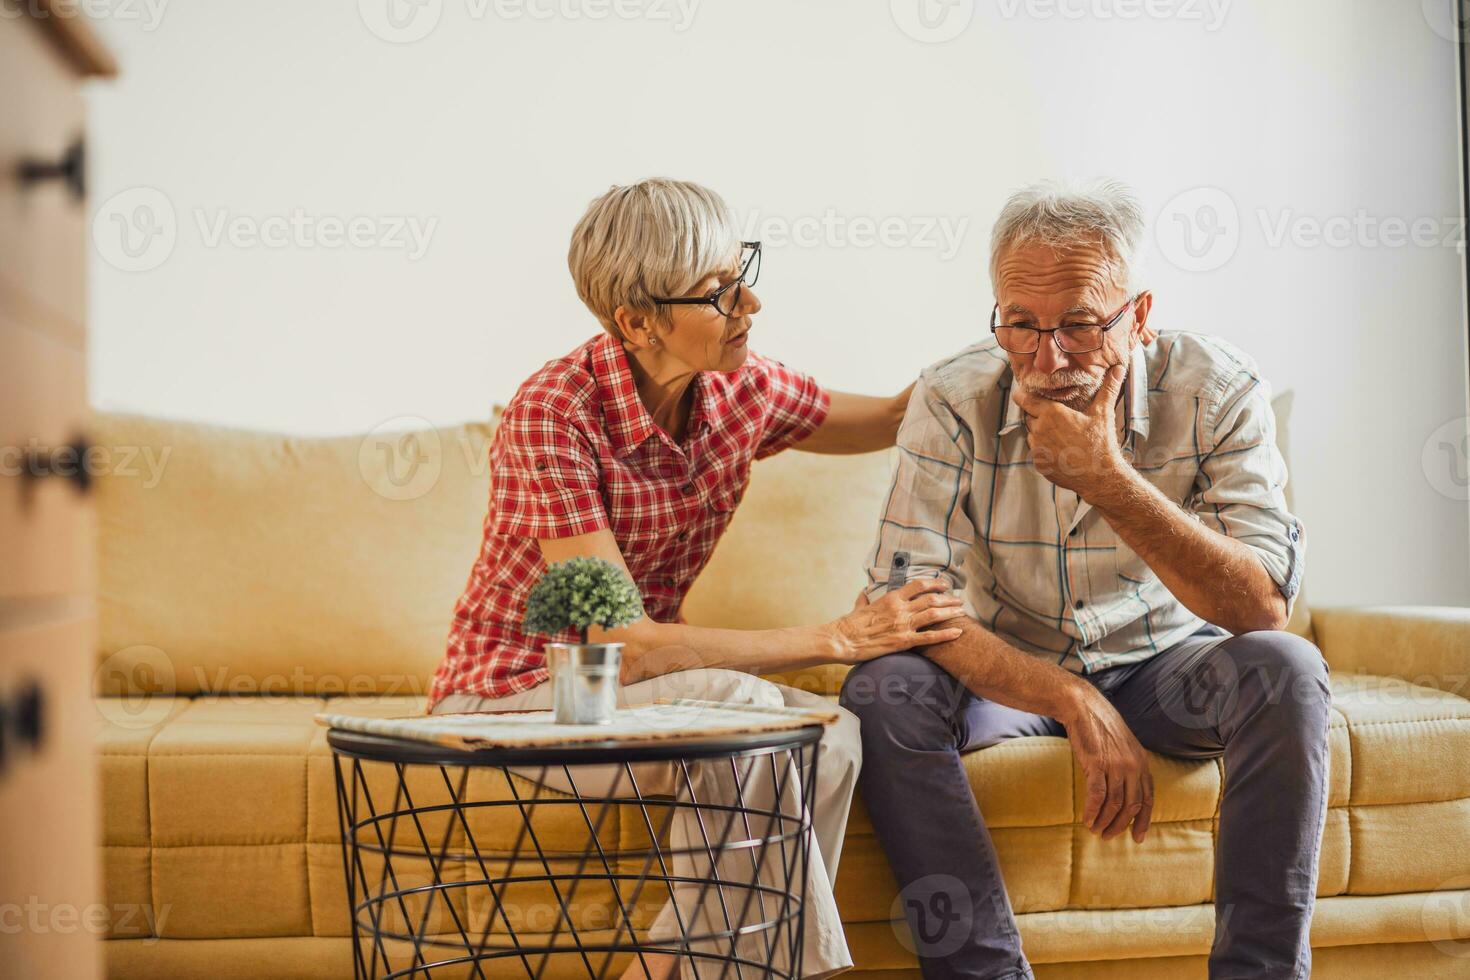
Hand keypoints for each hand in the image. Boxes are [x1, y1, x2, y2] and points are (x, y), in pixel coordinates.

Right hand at [829, 578, 966, 663]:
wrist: (842, 639)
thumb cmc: (849, 624)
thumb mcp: (858, 607)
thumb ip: (865, 600)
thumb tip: (864, 594)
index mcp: (891, 597)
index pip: (918, 585)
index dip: (934, 583)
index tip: (944, 584)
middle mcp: (900, 608)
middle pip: (931, 599)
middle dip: (948, 599)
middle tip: (958, 600)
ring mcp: (903, 624)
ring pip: (934, 614)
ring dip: (951, 612)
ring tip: (962, 612)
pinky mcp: (903, 641)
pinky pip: (930, 637)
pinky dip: (946, 634)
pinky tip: (958, 632)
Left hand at [1012, 362, 1127, 498]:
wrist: (1100, 477)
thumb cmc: (1101, 443)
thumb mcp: (1103, 413)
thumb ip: (1108, 388)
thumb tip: (1118, 368)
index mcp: (1051, 414)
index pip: (1024, 399)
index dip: (1023, 395)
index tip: (1024, 393)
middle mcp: (1040, 430)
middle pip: (1029, 416)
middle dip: (1037, 414)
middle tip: (1054, 415)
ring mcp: (1037, 448)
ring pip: (1032, 433)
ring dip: (1041, 431)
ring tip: (1061, 433)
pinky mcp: (1038, 463)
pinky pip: (1036, 450)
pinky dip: (1044, 448)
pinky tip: (1060, 448)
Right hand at [1059, 688, 1154, 842]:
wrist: (1082, 706)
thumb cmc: (1100, 726)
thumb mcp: (1124, 746)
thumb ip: (1128, 766)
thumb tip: (1125, 791)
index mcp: (1142, 762)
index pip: (1148, 799)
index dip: (1144, 821)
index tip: (1138, 838)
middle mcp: (1133, 766)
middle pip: (1132, 806)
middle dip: (1121, 825)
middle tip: (1108, 836)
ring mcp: (1116, 765)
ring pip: (1114, 804)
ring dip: (1105, 821)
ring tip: (1095, 830)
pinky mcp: (1097, 764)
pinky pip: (1097, 796)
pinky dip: (1092, 812)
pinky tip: (1087, 820)